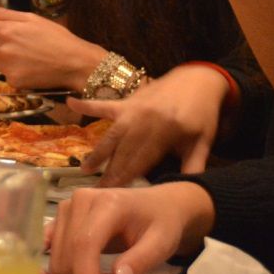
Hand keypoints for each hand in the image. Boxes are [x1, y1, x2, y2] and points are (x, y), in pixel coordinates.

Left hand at [0, 3, 105, 88]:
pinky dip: (7, 67)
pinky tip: (24, 63)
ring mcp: (8, 67)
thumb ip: (0, 13)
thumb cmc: (55, 37)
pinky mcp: (13, 81)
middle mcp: (4, 49)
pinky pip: (0, 71)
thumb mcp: (30, 18)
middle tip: (3, 39)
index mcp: (7, 30)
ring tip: (16, 51)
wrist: (75, 63)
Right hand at [46, 182, 214, 273]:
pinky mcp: (62, 215)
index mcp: (108, 203)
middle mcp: (81, 200)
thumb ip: (140, 260)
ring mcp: (68, 206)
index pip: (85, 242)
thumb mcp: (161, 243)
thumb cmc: (161, 223)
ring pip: (57, 254)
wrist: (157, 205)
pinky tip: (75, 273)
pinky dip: (59, 266)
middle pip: (68, 252)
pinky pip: (49, 246)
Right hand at [68, 64, 227, 185]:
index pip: (142, 160)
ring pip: (112, 134)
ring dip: (98, 151)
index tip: (115, 194)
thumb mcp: (203, 141)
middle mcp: (145, 119)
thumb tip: (185, 191)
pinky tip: (69, 102)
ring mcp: (134, 108)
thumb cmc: (203, 113)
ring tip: (84, 167)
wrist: (199, 79)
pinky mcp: (128, 100)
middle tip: (96, 191)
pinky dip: (87, 105)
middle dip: (110, 172)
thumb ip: (194, 166)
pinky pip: (105, 104)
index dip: (128, 177)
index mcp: (165, 130)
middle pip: (124, 150)